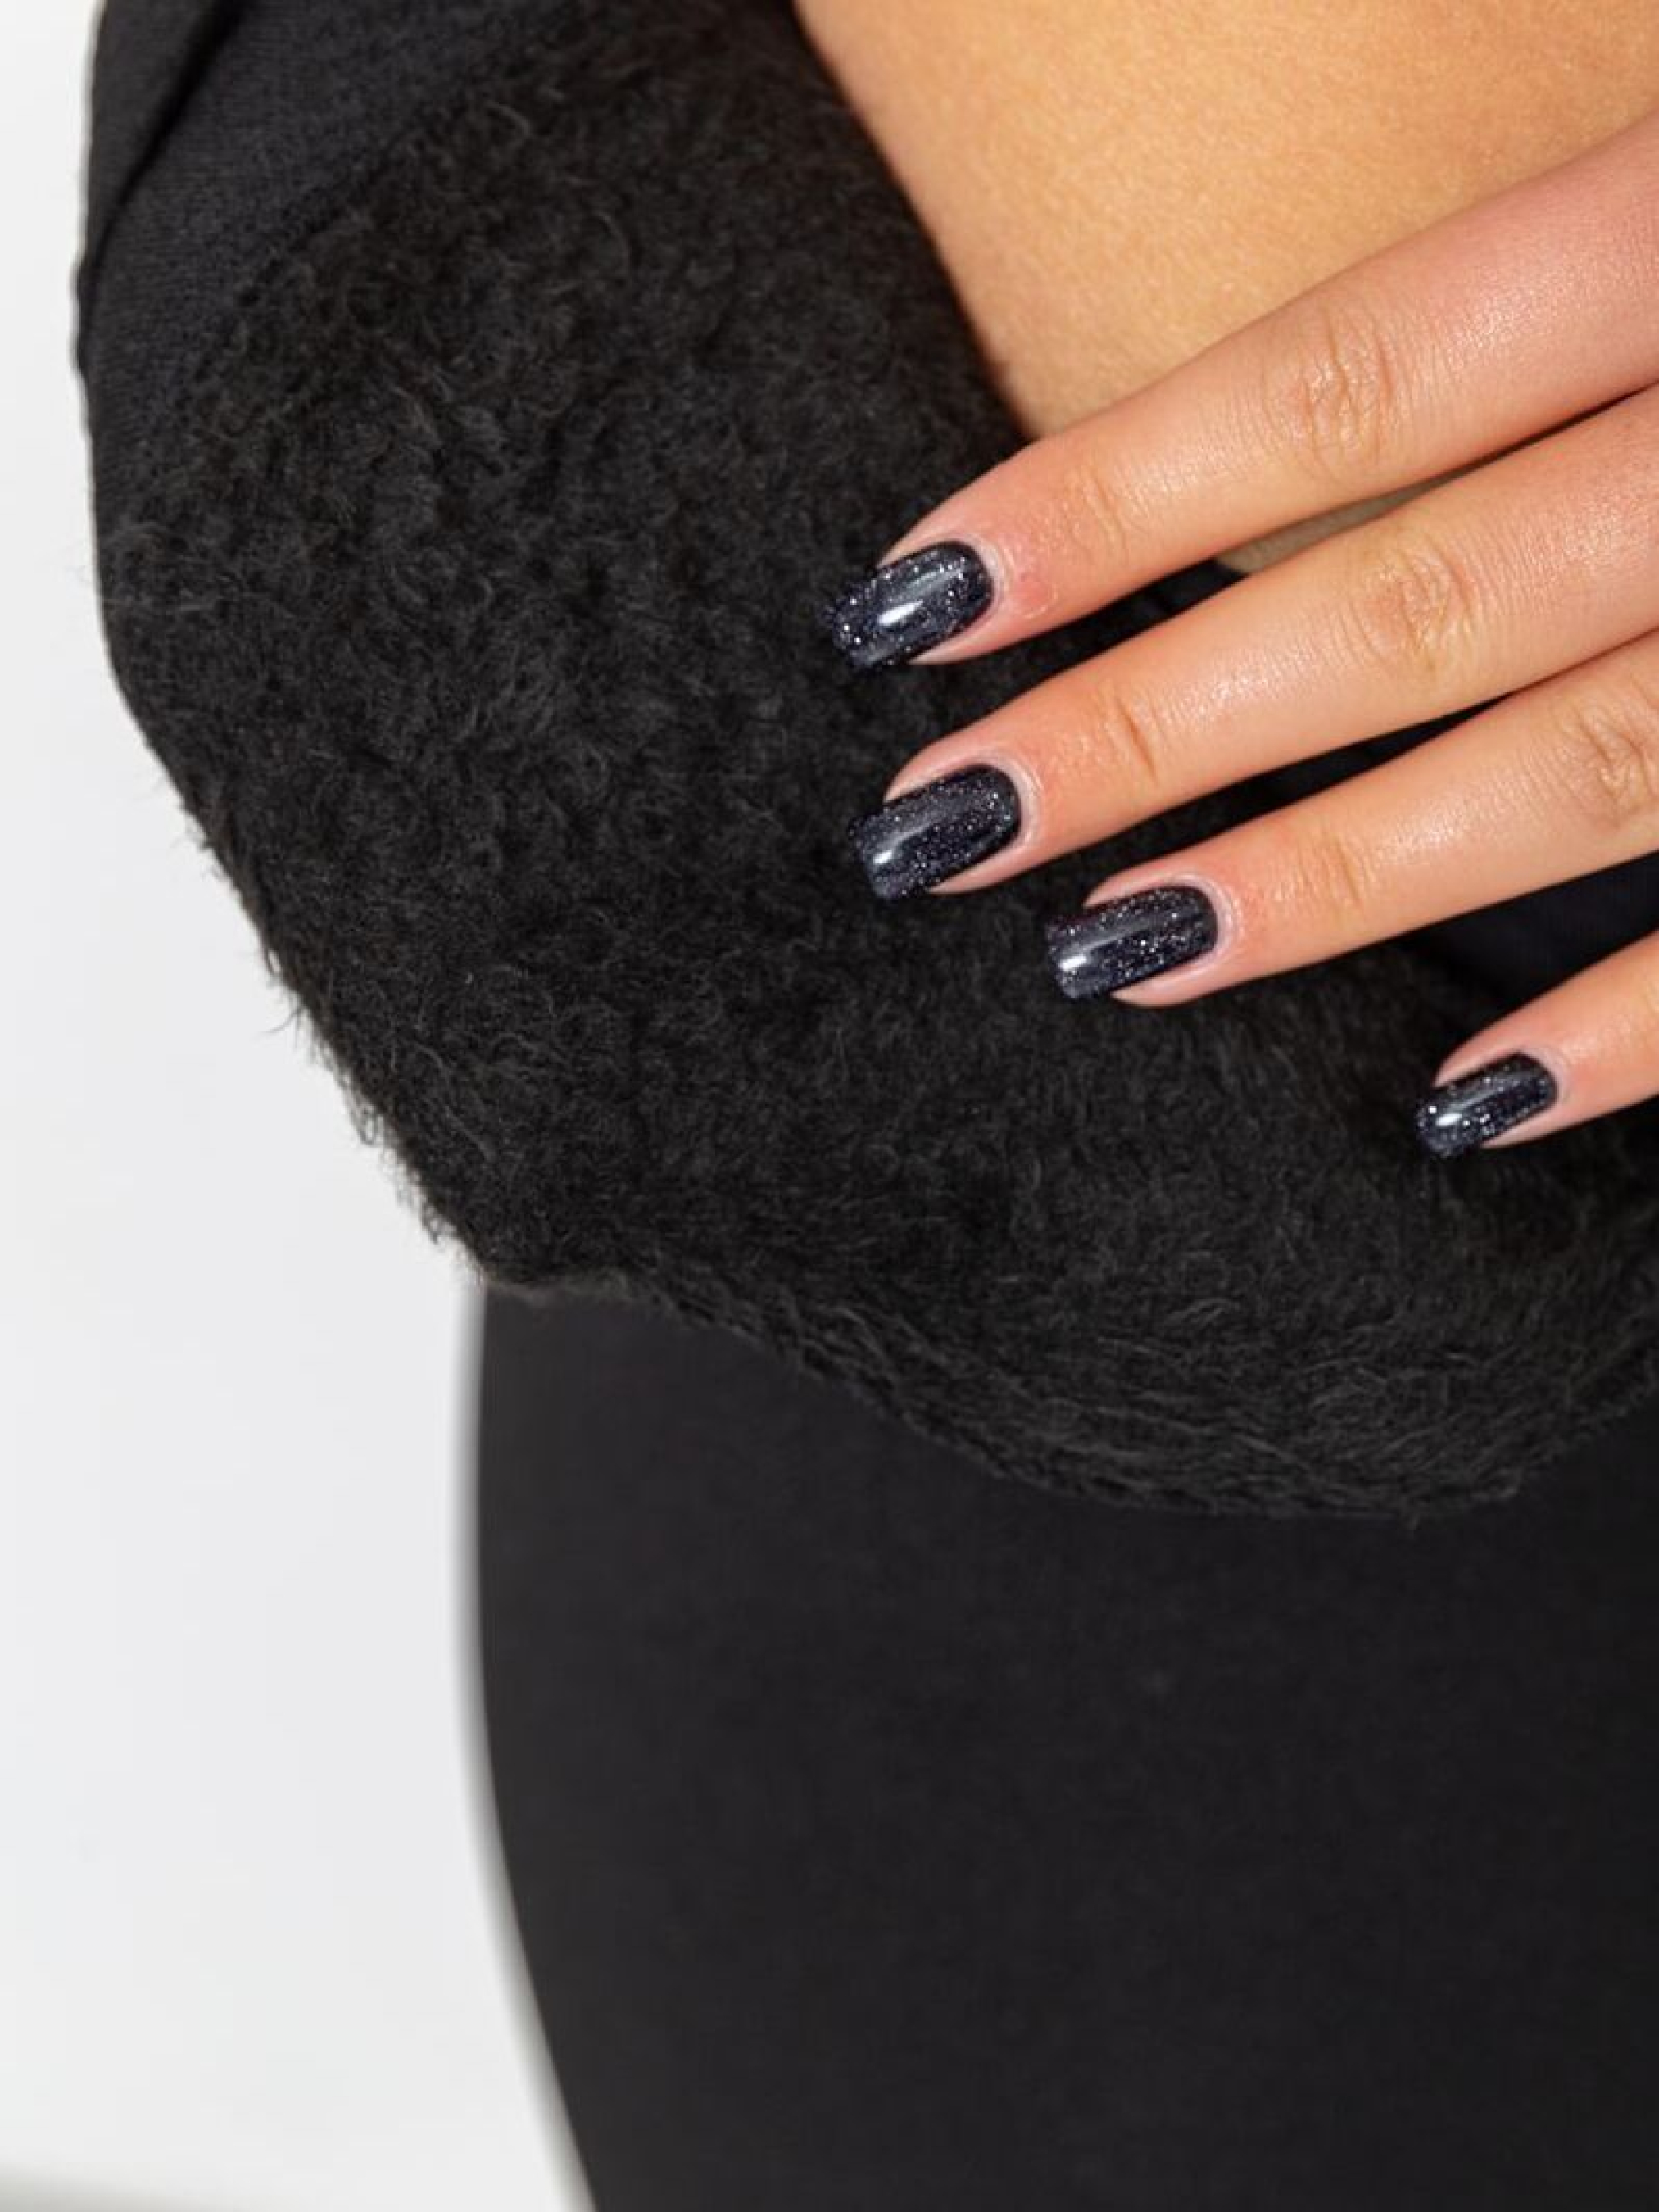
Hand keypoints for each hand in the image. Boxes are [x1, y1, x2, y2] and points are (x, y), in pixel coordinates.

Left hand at [826, 110, 1658, 1159]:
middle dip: (1152, 725)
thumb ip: (1561, 260)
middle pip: (1418, 594)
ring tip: (1116, 957)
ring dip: (1332, 884)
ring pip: (1581, 772)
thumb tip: (1317, 421)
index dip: (1110, 496)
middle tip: (936, 827)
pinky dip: (1636, 1033)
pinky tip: (1461, 1108)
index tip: (907, 608)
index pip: (1354, 375)